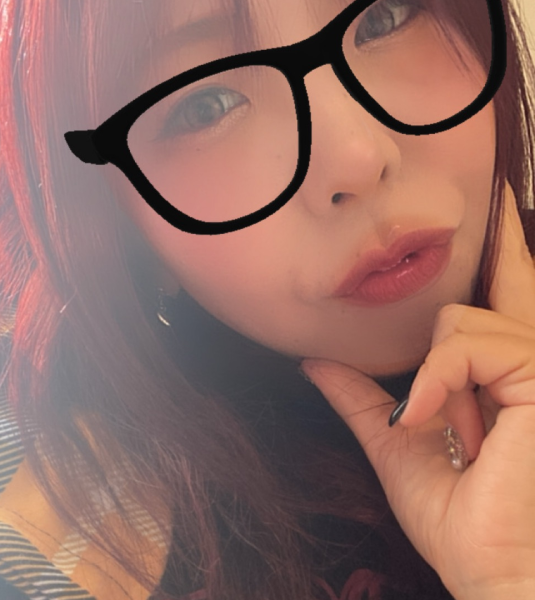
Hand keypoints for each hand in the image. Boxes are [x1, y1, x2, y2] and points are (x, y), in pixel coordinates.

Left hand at [301, 182, 534, 599]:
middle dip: (508, 240)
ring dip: (434, 379)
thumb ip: (360, 398)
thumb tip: (316, 362)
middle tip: (509, 196)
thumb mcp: (396, 443)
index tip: (505, 213)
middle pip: (511, 282)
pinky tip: (434, 419)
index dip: (506, 260)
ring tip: (444, 433)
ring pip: (461, 319)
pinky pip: (465, 344)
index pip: (498, 306)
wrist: (496, 569)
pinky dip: (437, 380)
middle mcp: (528, 362)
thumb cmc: (459, 518)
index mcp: (501, 377)